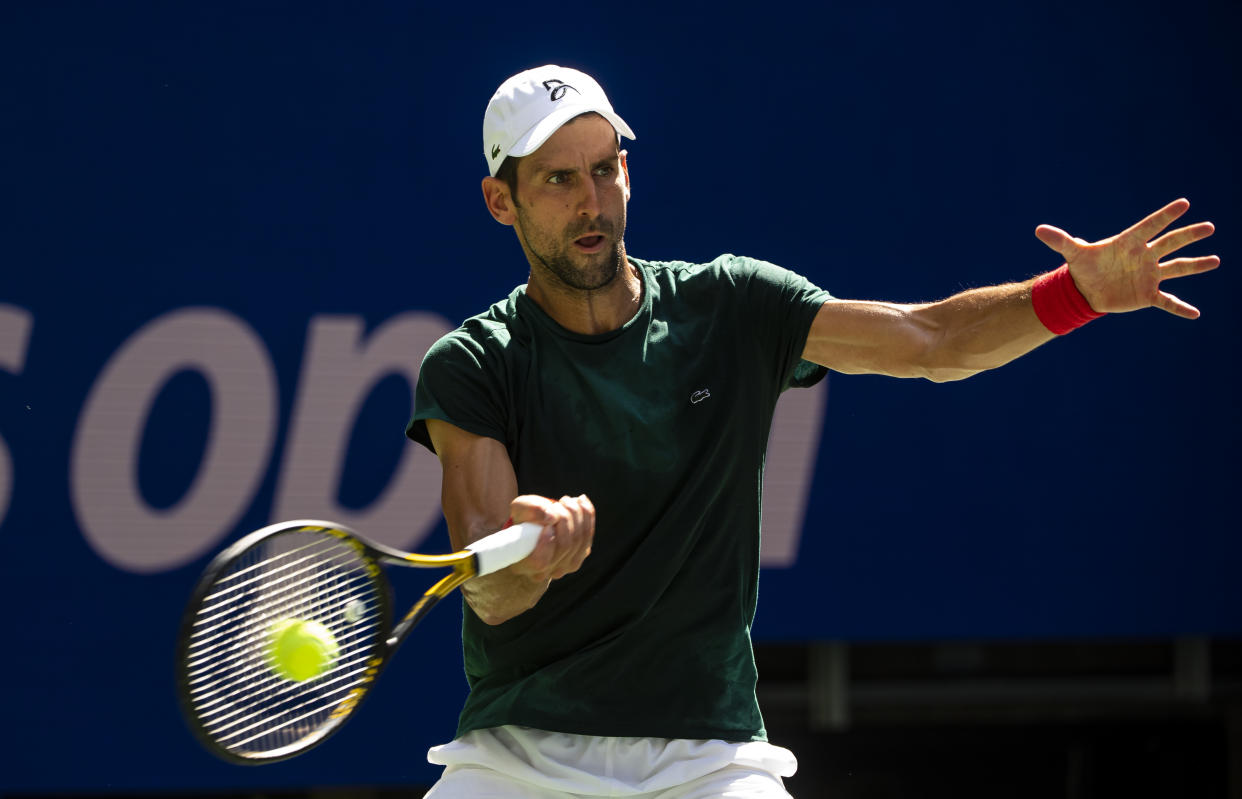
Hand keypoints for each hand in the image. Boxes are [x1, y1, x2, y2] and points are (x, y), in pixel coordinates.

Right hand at [507, 494, 594, 581]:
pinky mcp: (579, 557)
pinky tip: (580, 502)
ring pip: (578, 540)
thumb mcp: (519, 510)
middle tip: (557, 504)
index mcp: (524, 565)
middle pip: (564, 546)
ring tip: (565, 501)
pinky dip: (587, 516)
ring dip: (576, 514)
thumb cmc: (524, 521)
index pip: (540, 561)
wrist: (535, 530)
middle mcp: (546, 572)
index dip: (547, 541)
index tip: (549, 520)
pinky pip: (588, 536)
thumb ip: (530, 509)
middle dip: (564, 518)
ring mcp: (564, 567)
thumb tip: (551, 515)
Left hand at [1034, 198, 1219, 317]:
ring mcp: (1149, 275)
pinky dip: (1180, 308)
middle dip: (1188, 235)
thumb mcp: (1073, 253)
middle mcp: (1144, 256)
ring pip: (1177, 268)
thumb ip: (1060, 241)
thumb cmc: (1084, 267)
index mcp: (1129, 243)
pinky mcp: (1147, 295)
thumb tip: (1038, 230)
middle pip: (1170, 243)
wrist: (1086, 290)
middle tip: (1209, 227)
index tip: (1184, 203)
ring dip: (1195, 265)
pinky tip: (1195, 314)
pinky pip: (1167, 302)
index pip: (1150, 226)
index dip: (1165, 216)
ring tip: (1215, 260)